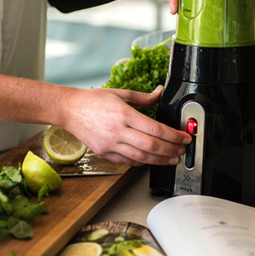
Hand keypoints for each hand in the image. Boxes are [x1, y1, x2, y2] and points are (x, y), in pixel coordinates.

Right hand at [61, 86, 191, 166]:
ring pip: (141, 158)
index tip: (184, 137)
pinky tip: (152, 159)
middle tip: (183, 150)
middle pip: (151, 146)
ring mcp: (110, 145)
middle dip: (171, 150)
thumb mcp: (121, 94)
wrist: (69, 110)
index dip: (174, 136)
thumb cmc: (93, 100)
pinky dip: (143, 162)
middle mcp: (117, 131)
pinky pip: (128, 162)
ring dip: (160, 160)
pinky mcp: (105, 153)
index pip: (155, 129)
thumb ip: (144, 97)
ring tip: (172, 158)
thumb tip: (160, 93)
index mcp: (123, 114)